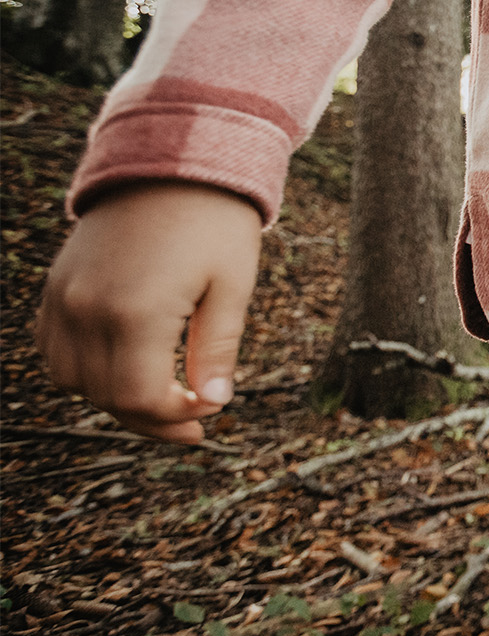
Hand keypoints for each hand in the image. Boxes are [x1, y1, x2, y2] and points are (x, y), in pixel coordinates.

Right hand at [36, 181, 262, 443]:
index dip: (173, 418)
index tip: (208, 413)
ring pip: (72, 379)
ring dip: (114, 398)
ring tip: (160, 395)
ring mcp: (63, 296)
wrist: (170, 160)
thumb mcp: (232, 287)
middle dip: (151, 418)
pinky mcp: (55, 286)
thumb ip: (218, 350)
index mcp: (135, 311)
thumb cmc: (213, 222)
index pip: (139, 398)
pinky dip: (82, 369)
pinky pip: (53, 348)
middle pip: (105, 397)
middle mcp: (86, 307)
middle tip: (193, 419)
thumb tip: (214, 401)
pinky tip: (123, 367)